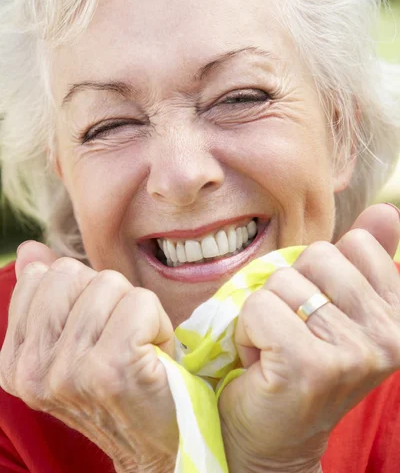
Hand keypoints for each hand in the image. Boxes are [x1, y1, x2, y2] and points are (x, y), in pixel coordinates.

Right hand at [0, 243, 177, 472]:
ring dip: (135, 310)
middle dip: (107, 296)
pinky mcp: (109, 368)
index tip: (94, 334)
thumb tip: (29, 249)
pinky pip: (139, 302)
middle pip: (72, 273)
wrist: (157, 445)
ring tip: (137, 348)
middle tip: (120, 338)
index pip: (43, 276)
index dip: (82, 293)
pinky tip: (153, 354)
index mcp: (16, 362)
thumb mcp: (75, 340)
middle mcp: (32, 370)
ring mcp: (68, 371)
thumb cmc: (121, 384)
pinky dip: (158, 321)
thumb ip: (48, 295)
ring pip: (108, 283)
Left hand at [218, 204, 399, 472]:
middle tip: (292, 334)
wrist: (270, 438)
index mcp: (398, 316)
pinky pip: (259, 307)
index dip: (321, 273)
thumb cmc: (297, 363)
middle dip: (290, 290)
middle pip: (317, 257)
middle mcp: (388, 337)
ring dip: (266, 312)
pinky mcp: (309, 366)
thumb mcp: (337, 306)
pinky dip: (246, 331)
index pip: (355, 245)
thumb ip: (364, 259)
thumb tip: (385, 210)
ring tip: (275, 348)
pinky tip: (259, 362)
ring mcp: (353, 353)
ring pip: (284, 281)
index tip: (318, 315)